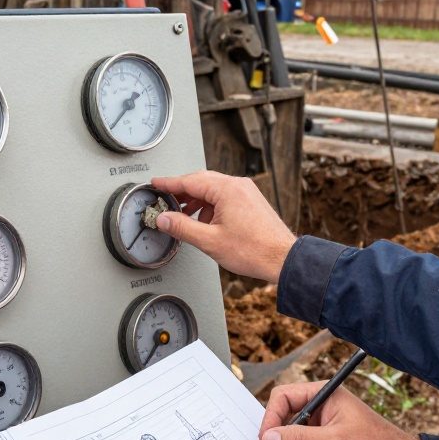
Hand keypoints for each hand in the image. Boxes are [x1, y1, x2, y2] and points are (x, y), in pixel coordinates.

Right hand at [151, 171, 295, 282]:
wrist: (282, 259)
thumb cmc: (254, 250)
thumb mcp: (209, 241)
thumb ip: (182, 227)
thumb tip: (164, 218)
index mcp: (227, 190)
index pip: (189, 180)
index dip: (169, 183)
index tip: (156, 183)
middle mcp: (238, 186)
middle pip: (201, 181)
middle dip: (182, 191)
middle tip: (165, 199)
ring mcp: (246, 192)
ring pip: (213, 189)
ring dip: (196, 200)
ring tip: (183, 215)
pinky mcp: (251, 201)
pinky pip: (224, 196)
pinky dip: (210, 205)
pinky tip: (205, 221)